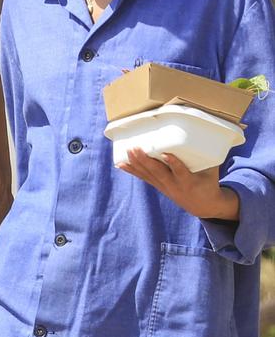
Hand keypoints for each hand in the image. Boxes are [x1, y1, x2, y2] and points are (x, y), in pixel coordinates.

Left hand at [117, 149, 239, 219]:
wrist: (203, 206)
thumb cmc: (209, 182)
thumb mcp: (213, 170)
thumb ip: (210, 153)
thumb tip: (215, 131)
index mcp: (190, 182)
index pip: (181, 172)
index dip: (174, 163)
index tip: (166, 154)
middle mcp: (175, 186)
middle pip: (158, 173)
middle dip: (146, 161)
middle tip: (136, 148)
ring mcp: (165, 187)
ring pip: (148, 176)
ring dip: (136, 164)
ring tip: (127, 151)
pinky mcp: (159, 187)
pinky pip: (144, 178)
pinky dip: (132, 171)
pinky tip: (120, 164)